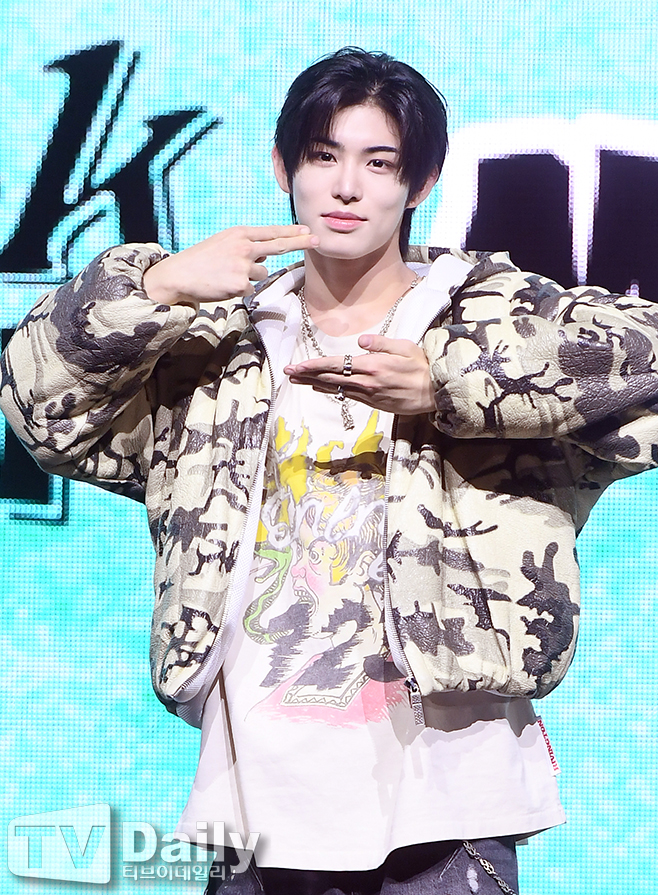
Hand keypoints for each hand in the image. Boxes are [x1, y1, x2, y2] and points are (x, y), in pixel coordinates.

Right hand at [143, 225, 318, 305]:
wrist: (179, 275)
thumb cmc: (201, 259)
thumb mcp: (223, 243)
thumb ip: (245, 245)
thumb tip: (266, 254)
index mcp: (239, 234)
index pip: (271, 232)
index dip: (291, 232)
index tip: (308, 230)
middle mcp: (244, 247)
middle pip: (279, 246)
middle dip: (300, 243)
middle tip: (317, 240)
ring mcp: (243, 265)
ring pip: (262, 273)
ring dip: (249, 277)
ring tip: (227, 274)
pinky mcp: (240, 284)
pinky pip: (250, 289)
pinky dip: (239, 289)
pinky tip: (223, 285)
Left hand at [284, 333, 435, 415]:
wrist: (436, 393)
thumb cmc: (423, 366)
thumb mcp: (406, 347)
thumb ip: (382, 343)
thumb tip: (361, 341)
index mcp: (373, 366)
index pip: (336, 365)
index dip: (314, 366)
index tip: (297, 366)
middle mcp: (367, 382)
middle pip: (330, 379)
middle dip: (307, 375)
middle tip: (288, 372)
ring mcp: (369, 394)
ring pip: (335, 388)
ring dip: (314, 384)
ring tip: (297, 380)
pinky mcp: (373, 403)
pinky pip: (347, 395)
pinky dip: (331, 391)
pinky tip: (320, 388)